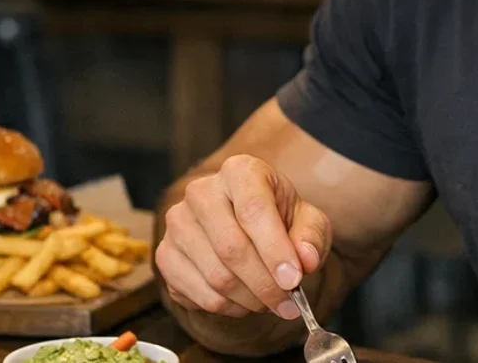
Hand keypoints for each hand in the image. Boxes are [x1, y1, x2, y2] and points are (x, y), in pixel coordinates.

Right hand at [156, 155, 331, 319]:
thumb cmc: (278, 218)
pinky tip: (245, 301)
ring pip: (215, 276)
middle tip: (288, 303)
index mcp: (239, 171)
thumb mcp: (307, 220)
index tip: (294, 280)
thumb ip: (311, 236)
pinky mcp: (166, 255)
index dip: (275, 250)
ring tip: (269, 300)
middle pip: (231, 247)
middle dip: (265, 284)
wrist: (247, 223)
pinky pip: (198, 294)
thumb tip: (306, 259)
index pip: (253, 210)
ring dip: (250, 299)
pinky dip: (228, 307)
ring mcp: (178, 224)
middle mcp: (201, 192)